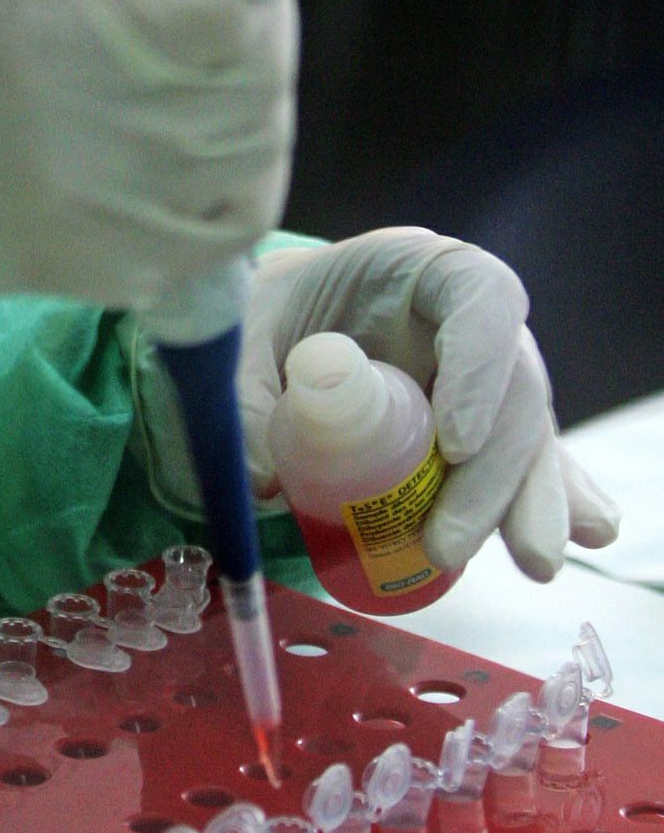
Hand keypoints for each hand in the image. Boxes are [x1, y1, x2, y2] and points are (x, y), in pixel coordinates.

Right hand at [0, 0, 298, 310]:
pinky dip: (238, 169)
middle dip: (246, 11)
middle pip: (256, 82)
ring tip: (188, 44)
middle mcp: (92, 157)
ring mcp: (100, 230)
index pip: (233, 12)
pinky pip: (224, 228)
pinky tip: (193, 125)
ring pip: (255, 154)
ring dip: (247, 85)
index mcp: (54, 54)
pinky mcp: (94, 271)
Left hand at [238, 228, 620, 579]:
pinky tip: (587, 535)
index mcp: (422, 268)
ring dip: (529, 502)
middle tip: (447, 543)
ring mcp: (487, 376)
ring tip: (534, 563)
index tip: (454, 443)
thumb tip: (265, 481)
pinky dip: (552, 500)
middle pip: (514, 386)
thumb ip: (246, 394)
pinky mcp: (488, 426)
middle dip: (495, 473)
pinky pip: (529, 462)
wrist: (282, 321)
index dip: (481, 368)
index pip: (482, 298)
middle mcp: (472, 321)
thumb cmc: (272, 311)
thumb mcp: (244, 334)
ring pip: (529, 434)